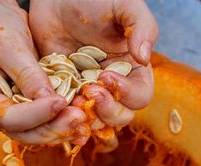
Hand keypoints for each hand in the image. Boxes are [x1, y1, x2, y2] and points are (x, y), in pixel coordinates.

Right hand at [0, 0, 87, 144]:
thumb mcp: (8, 45)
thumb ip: (27, 73)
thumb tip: (49, 100)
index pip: (9, 118)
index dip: (36, 115)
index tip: (60, 102)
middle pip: (26, 133)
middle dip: (53, 129)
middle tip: (80, 118)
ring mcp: (16, 111)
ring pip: (39, 132)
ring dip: (62, 129)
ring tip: (85, 120)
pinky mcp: (31, 107)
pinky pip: (47, 120)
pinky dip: (64, 119)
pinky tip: (84, 116)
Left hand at [29, 0, 158, 127]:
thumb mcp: (125, 5)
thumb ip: (143, 27)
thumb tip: (144, 57)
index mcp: (132, 70)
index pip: (140, 96)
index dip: (127, 94)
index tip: (107, 76)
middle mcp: (112, 86)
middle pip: (120, 116)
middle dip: (107, 110)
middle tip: (89, 90)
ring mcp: (87, 90)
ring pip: (94, 120)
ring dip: (86, 117)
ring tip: (72, 101)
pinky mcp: (65, 91)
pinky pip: (67, 113)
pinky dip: (63, 116)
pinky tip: (56, 107)